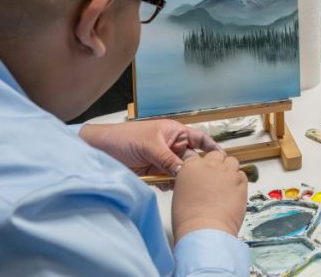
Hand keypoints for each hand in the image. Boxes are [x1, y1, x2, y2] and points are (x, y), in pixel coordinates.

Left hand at [79, 120, 221, 175]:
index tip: (222, 158)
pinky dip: (169, 185)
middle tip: (199, 178)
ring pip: (180, 172)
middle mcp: (171, 146)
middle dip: (195, 168)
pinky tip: (168, 187)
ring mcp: (162, 160)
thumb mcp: (149, 146)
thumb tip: (184, 171)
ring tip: (182, 184)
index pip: (199, 139)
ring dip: (180, 179)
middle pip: (191, 158)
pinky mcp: (153, 173)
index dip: (211, 147)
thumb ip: (168, 159)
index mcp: (174, 132)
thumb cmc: (123, 138)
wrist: (99, 152)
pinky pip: (168, 181)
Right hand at [172, 149, 248, 240]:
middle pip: (216, 155)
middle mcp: (210, 165)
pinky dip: (239, 181)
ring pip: (232, 162)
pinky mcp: (241, 181)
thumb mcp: (180, 195)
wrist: (205, 229)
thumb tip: (196, 184)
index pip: (198, 158)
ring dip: (230, 170)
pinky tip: (233, 193)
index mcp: (191, 166)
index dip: (202, 166)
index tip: (203, 173)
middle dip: (217, 164)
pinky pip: (242, 175)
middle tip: (216, 178)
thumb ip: (190, 183)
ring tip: (226, 185)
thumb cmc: (189, 219)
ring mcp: (227, 172)